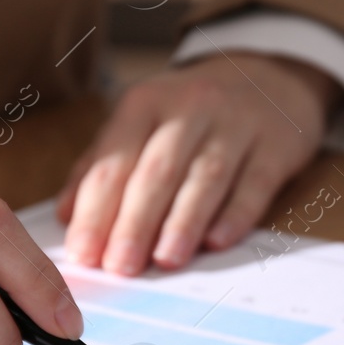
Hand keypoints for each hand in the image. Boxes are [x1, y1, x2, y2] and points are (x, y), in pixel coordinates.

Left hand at [57, 53, 338, 274]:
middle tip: (120, 266)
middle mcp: (191, 108)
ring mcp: (237, 124)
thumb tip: (67, 215)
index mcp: (146, 102)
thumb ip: (103, 164)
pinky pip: (254, 182)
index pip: (114, 160)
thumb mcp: (144, 121)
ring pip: (206, 176)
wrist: (269, 78)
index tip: (82, 254)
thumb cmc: (193, 113)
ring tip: (165, 260)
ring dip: (183, 221)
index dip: (96, 210)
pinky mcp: (276, 145)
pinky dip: (235, 214)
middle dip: (135, 222)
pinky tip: (218, 241)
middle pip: (157, 170)